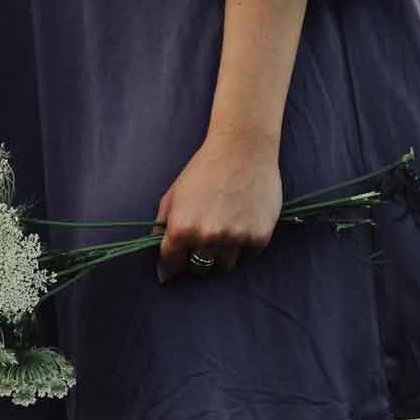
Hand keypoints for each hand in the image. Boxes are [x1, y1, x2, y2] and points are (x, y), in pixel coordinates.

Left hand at [155, 132, 282, 280]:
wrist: (242, 150)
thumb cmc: (202, 171)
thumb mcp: (172, 197)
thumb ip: (161, 229)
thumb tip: (160, 266)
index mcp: (181, 229)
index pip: (172, 264)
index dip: (172, 263)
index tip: (177, 260)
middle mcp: (207, 238)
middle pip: (199, 269)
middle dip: (196, 261)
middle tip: (201, 244)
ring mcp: (235, 239)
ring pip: (223, 267)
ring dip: (219, 257)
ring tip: (221, 235)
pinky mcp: (259, 237)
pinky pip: (246, 258)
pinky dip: (241, 249)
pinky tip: (239, 228)